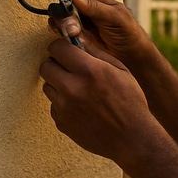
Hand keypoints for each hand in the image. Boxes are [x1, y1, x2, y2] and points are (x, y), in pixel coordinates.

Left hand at [39, 36, 157, 160]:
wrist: (131, 138)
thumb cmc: (130, 101)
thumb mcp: (120, 70)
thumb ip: (96, 53)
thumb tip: (76, 39)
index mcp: (89, 71)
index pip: (57, 48)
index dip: (62, 47)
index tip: (68, 50)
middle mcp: (72, 88)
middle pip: (45, 66)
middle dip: (57, 63)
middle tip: (71, 68)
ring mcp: (64, 107)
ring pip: (47, 85)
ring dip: (59, 83)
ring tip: (79, 89)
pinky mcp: (61, 122)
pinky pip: (54, 104)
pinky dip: (63, 102)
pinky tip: (82, 106)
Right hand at [48, 0, 153, 65]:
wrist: (132, 56)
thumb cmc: (128, 32)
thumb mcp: (116, 16)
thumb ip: (95, 6)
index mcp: (92, 2)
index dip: (68, 7)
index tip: (71, 15)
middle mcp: (83, 14)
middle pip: (63, 13)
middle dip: (66, 21)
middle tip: (75, 31)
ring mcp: (78, 29)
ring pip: (60, 26)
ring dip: (65, 32)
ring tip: (76, 37)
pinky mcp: (76, 43)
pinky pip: (64, 40)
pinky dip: (66, 42)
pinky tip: (76, 45)